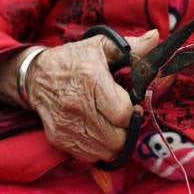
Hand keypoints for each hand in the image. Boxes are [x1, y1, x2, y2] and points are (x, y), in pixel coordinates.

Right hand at [26, 29, 158, 161]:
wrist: (36, 75)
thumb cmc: (74, 59)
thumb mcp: (102, 46)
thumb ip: (132, 46)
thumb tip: (156, 36)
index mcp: (92, 79)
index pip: (123, 113)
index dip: (134, 112)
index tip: (134, 105)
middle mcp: (77, 105)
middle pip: (117, 137)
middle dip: (127, 129)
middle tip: (125, 118)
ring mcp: (67, 125)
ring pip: (105, 151)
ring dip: (115, 141)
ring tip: (113, 125)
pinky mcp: (59, 138)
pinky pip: (89, 156)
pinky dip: (99, 149)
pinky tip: (98, 132)